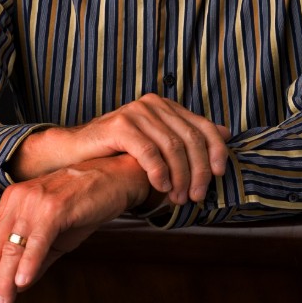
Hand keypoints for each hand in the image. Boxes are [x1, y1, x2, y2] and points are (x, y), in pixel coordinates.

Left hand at [0, 154, 148, 302]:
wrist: (116, 178)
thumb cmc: (86, 202)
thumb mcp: (55, 233)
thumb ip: (35, 256)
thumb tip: (16, 285)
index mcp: (15, 199)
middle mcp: (20, 197)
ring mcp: (37, 200)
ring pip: (13, 245)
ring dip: (5, 278)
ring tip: (3, 302)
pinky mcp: (56, 206)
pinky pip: (37, 239)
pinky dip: (28, 263)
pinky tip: (22, 282)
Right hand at [11, 94, 230, 205]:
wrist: (76, 152)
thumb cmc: (118, 151)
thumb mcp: (156, 144)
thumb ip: (187, 137)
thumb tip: (226, 132)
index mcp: (165, 106)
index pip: (202, 125)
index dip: (216, 150)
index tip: (219, 174)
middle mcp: (153, 104)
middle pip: (189, 138)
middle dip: (198, 170)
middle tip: (197, 196)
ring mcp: (136, 112)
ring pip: (172, 146)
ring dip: (180, 177)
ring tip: (178, 198)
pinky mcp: (120, 125)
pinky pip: (149, 151)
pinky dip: (159, 172)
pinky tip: (160, 188)